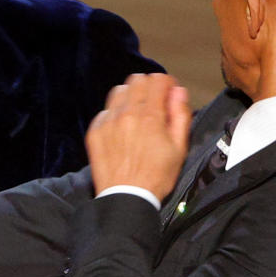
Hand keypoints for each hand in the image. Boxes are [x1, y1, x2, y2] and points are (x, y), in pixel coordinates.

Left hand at [86, 73, 189, 200]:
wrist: (126, 197)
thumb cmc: (156, 176)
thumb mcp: (179, 148)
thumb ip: (180, 115)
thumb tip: (178, 92)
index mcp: (150, 117)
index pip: (157, 79)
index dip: (166, 84)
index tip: (168, 95)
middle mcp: (126, 114)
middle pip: (137, 80)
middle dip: (149, 87)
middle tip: (154, 104)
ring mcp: (108, 122)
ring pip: (119, 91)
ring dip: (130, 97)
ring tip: (137, 114)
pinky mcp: (95, 132)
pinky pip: (105, 111)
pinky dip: (115, 114)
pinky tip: (122, 130)